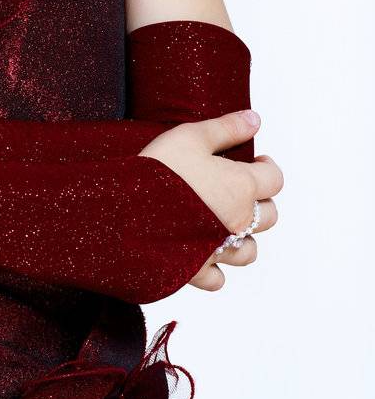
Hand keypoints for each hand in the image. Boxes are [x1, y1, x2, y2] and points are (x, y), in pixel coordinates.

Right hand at [138, 110, 282, 291]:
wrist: (124, 208)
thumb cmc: (158, 169)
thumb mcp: (191, 136)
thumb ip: (227, 128)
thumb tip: (256, 120)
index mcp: (241, 187)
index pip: (274, 179)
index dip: (267, 167)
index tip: (256, 161)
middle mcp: (237, 221)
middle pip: (268, 216)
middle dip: (259, 201)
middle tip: (238, 189)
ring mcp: (219, 249)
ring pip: (250, 251)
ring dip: (243, 237)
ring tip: (225, 224)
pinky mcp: (196, 269)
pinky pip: (218, 278)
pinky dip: (216, 269)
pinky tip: (204, 254)